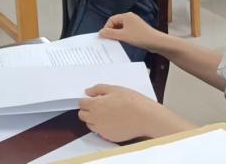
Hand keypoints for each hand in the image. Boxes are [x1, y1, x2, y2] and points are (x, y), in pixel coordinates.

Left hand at [77, 85, 193, 141]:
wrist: (145, 117)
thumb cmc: (132, 101)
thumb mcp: (114, 89)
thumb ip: (98, 89)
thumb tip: (88, 92)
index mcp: (95, 105)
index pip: (81, 103)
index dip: (86, 100)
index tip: (92, 99)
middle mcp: (95, 118)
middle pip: (82, 115)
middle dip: (87, 110)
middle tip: (99, 106)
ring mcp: (101, 129)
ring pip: (90, 124)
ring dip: (94, 119)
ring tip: (107, 113)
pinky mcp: (108, 137)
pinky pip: (100, 132)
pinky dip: (103, 127)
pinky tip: (113, 121)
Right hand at [99, 12, 165, 51]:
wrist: (156, 42)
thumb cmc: (140, 37)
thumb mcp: (123, 36)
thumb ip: (110, 34)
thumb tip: (100, 32)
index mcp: (126, 16)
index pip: (111, 20)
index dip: (106, 28)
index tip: (105, 37)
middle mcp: (130, 18)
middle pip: (116, 23)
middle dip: (111, 32)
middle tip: (109, 40)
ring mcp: (134, 24)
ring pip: (121, 28)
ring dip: (117, 35)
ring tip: (116, 42)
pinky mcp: (137, 30)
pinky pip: (126, 31)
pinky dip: (123, 36)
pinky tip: (123, 42)